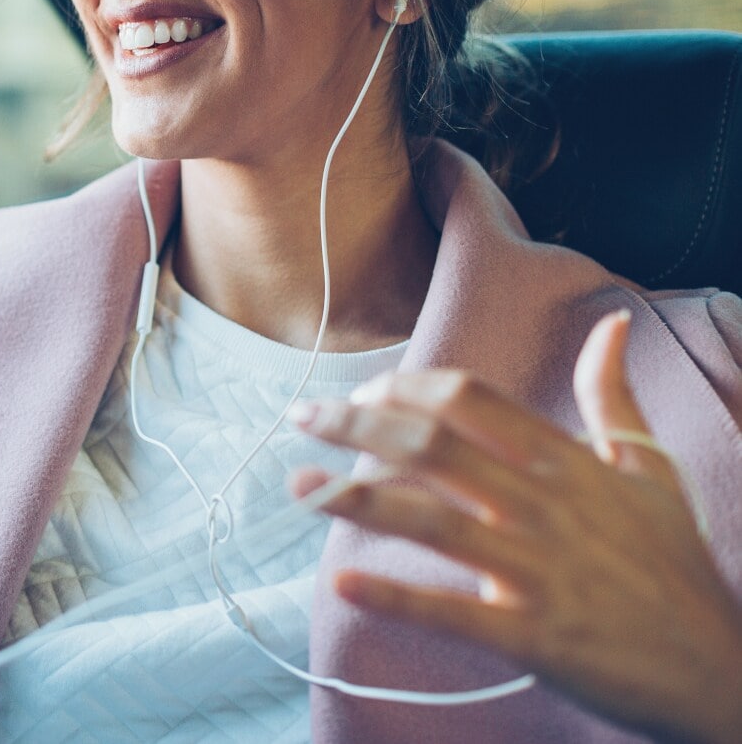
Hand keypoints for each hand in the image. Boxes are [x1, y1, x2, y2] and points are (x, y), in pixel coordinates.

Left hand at [292, 311, 741, 743]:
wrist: (719, 671)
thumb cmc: (674, 567)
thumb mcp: (651, 470)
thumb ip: (613, 396)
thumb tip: (613, 325)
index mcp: (566, 463)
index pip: (469, 400)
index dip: (405, 388)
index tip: (362, 389)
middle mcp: (547, 507)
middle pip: (433, 445)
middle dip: (357, 425)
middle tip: (301, 417)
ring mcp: (541, 571)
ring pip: (432, 520)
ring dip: (354, 498)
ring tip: (297, 486)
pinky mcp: (537, 637)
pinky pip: (456, 612)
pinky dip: (398, 597)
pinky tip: (344, 581)